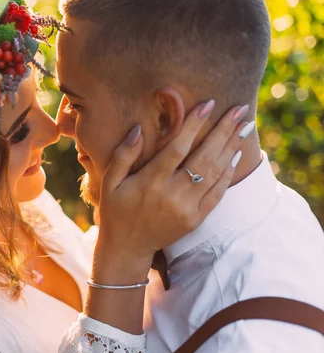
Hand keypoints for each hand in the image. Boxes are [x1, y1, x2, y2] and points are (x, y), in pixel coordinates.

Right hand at [97, 100, 250, 267]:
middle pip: (204, 158)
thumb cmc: (115, 210)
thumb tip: (138, 129)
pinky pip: (218, 193)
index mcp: (149, 182)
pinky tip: (235, 154)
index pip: (176, 148)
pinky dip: (228, 173)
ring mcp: (187, 209)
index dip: (193, 125)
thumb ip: (123, 155)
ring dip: (232, 148)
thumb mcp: (109, 182)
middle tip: (239, 109)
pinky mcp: (196, 219)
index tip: (208, 104)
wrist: (127, 248)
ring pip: (215, 174)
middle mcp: (171, 195)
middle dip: (223, 131)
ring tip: (244, 126)